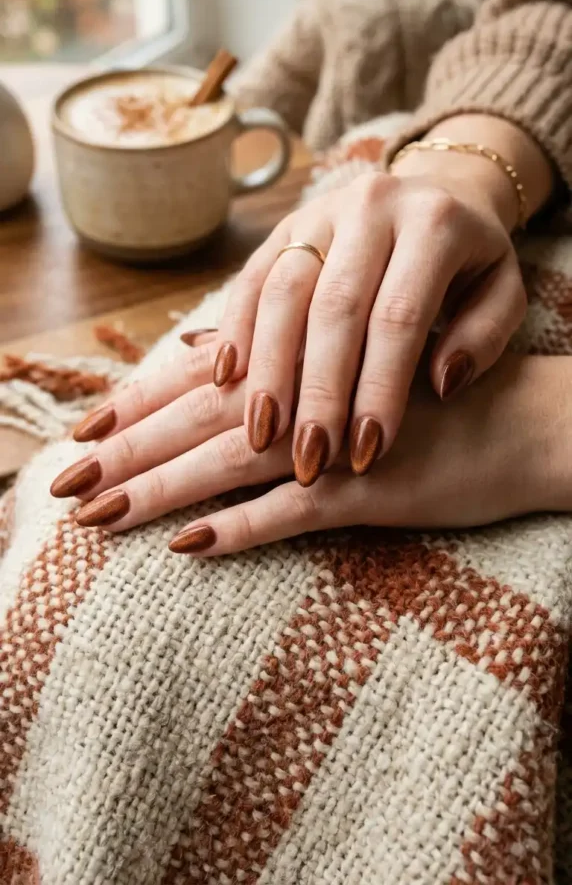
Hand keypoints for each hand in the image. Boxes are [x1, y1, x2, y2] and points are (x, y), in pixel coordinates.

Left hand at [50, 349, 567, 554]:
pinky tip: (188, 546)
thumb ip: (288, 361)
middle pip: (201, 423)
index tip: (82, 431)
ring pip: (231, 465)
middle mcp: (312, 397)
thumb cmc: (444, 393)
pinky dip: (242, 529)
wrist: (531, 418)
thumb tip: (208, 363)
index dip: (139, 406)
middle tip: (63, 481)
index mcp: (306, 363)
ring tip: (98, 516)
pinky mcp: (375, 489)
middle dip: (127, 451)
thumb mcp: (362, 364)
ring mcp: (338, 444)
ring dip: (159, 491)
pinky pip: (296, 513)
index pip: (204, 383)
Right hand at [214, 164, 525, 483]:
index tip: (368, 452)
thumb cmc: (472, 263)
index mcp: (434, 224)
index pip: (398, 316)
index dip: (379, 388)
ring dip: (267, 369)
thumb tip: (440, 383)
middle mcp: (371, 206)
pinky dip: (235, 331)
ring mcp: (321, 210)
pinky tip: (227, 382)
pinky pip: (251, 277)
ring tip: (262, 435)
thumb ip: (485, 338)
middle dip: (318, 391)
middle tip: (309, 459)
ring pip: (282, 291)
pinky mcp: (285, 225)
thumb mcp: (504, 294)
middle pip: (334, 307)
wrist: (441, 192)